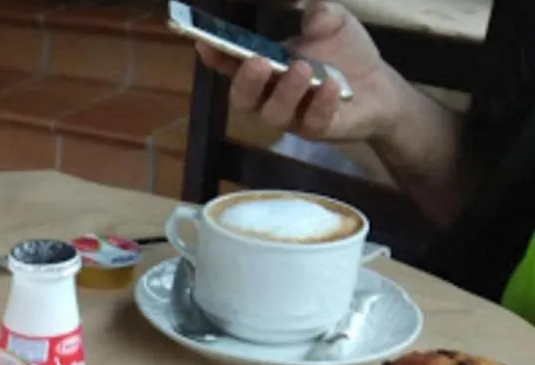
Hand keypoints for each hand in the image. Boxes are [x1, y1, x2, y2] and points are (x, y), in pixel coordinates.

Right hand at [194, 2, 400, 142]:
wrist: (379, 85)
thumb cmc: (345, 52)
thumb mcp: (333, 21)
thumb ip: (319, 14)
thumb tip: (311, 19)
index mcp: (265, 67)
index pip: (232, 65)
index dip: (216, 57)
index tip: (206, 43)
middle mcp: (269, 96)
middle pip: (242, 100)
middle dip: (245, 82)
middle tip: (258, 62)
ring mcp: (291, 116)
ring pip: (273, 114)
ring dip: (285, 92)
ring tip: (304, 69)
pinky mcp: (317, 130)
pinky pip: (312, 123)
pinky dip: (320, 104)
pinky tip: (332, 86)